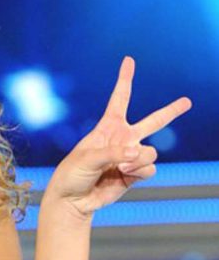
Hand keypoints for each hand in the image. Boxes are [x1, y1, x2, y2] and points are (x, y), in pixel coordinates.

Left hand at [44, 56, 191, 220]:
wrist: (73, 199)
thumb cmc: (72, 174)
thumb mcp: (86, 158)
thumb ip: (113, 153)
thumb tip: (138, 152)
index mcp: (107, 127)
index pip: (119, 99)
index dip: (125, 79)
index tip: (129, 60)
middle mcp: (123, 139)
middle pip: (153, 122)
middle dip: (171, 111)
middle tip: (187, 101)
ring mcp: (130, 157)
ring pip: (151, 152)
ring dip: (138, 159)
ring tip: (120, 167)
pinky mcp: (135, 173)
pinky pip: (149, 168)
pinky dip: (139, 171)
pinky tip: (125, 175)